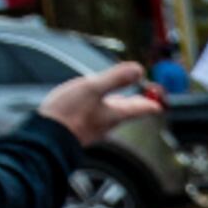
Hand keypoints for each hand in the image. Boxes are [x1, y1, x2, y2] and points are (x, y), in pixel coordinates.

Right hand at [38, 62, 160, 145]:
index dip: (154, 100)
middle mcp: (109, 122)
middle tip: (146, 96)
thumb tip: (140, 70)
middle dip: (137, 101)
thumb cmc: (68, 113)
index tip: (161, 96)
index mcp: (117, 113)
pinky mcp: (81, 128)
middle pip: (128, 110)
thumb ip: (115, 79)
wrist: (46, 137)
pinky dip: (99, 107)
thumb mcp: (93, 89)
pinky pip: (95, 115)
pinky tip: (91, 103)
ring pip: (111, 113)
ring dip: (118, 102)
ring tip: (121, 96)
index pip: (144, 108)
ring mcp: (95, 127)